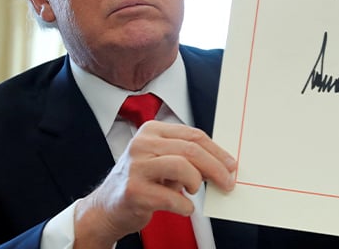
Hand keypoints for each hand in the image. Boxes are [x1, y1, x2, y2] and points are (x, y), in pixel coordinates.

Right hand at [73, 122, 236, 247]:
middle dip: (215, 167)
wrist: (108, 207)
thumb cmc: (140, 182)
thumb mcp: (161, 159)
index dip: (217, 151)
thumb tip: (221, 164)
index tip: (230, 164)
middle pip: (191, 150)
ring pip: (183, 167)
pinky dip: (185, 205)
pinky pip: (172, 197)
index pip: (193, 135)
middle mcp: (142, 145)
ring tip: (194, 190)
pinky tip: (184, 207)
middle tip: (227, 182)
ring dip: (197, 182)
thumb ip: (186, 156)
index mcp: (151, 131)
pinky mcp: (134, 191)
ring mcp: (136, 167)